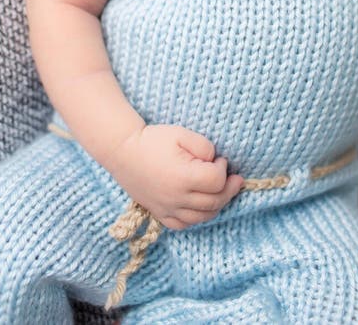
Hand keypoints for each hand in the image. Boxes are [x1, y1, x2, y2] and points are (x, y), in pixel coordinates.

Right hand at [106, 123, 244, 229]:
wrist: (123, 152)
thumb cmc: (153, 140)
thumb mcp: (181, 133)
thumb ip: (204, 147)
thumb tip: (215, 161)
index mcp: (183, 177)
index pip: (216, 181)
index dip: (224, 169)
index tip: (220, 159)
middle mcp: (177, 198)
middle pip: (215, 202)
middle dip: (229, 189)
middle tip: (234, 178)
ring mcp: (168, 209)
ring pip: (203, 217)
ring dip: (218, 204)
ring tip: (222, 191)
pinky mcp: (160, 214)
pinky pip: (185, 225)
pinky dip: (198, 218)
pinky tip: (202, 205)